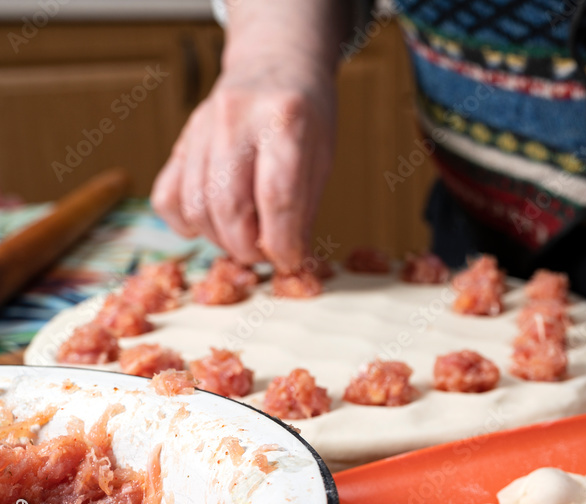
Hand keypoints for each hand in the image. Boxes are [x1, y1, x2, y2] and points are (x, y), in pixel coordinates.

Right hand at [152, 0, 340, 271]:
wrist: (273, 63)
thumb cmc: (305, 114)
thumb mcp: (321, 155)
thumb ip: (303, 207)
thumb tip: (290, 260)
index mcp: (284, 121)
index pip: (277, 197)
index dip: (282, 242)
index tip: (289, 262)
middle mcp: (237, 121)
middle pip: (229, 206)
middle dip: (248, 248)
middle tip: (265, 255)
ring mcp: (201, 128)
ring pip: (196, 206)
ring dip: (221, 240)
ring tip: (245, 240)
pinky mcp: (180, 140)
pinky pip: (167, 196)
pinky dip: (185, 223)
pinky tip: (210, 224)